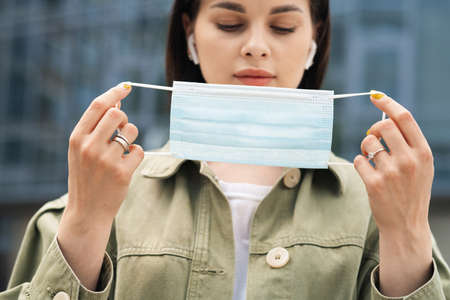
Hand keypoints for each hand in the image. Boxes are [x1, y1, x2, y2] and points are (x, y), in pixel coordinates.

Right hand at [66, 82, 143, 223]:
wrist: (86, 211)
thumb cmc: (86, 177)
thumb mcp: (80, 151)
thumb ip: (94, 128)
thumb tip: (117, 104)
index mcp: (76, 138)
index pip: (97, 106)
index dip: (113, 93)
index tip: (125, 87)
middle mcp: (89, 146)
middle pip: (117, 114)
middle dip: (124, 119)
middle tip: (121, 131)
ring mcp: (106, 160)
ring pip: (131, 131)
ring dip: (131, 138)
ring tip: (122, 152)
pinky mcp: (121, 173)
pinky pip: (139, 150)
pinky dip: (136, 154)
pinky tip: (126, 165)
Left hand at [354, 93, 433, 295]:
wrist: (406, 225)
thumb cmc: (411, 191)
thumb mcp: (421, 166)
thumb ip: (407, 143)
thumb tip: (382, 119)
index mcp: (423, 152)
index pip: (405, 118)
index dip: (388, 103)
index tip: (375, 96)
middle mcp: (409, 160)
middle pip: (382, 126)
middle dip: (373, 130)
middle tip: (373, 139)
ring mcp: (391, 172)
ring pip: (367, 142)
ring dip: (365, 148)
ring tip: (372, 160)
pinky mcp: (374, 184)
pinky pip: (357, 160)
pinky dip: (360, 163)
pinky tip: (368, 174)